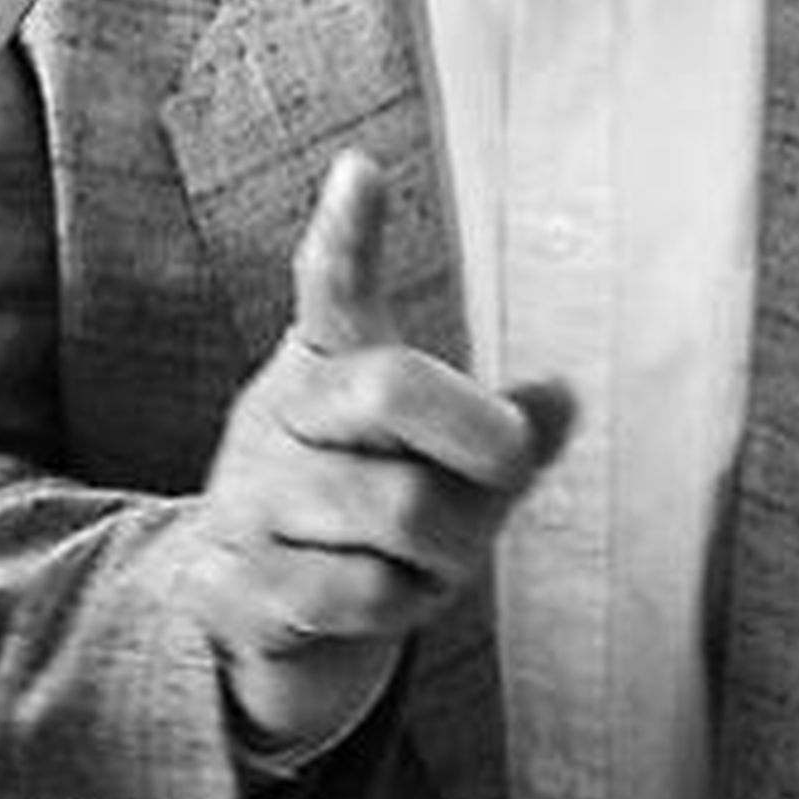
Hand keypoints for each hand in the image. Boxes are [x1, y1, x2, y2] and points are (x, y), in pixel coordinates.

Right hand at [189, 148, 570, 758]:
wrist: (254, 629)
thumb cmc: (360, 524)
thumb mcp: (432, 465)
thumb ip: (497, 432)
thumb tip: (563, 397)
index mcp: (323, 367)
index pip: (330, 288)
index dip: (348, 232)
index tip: (363, 170)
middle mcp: (276, 417)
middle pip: (391, 389)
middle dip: (479, 433)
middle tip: (512, 462)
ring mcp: (248, 501)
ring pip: (397, 507)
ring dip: (449, 548)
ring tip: (433, 558)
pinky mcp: (235, 587)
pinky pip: (360, 591)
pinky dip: (399, 606)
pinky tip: (383, 603)